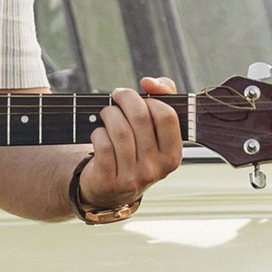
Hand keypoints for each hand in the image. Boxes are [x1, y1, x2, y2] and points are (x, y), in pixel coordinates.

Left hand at [78, 76, 184, 211]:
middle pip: (141, 118)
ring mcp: (134, 178)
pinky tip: (99, 134)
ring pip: (120, 131)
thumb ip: (163, 96)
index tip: (140, 95)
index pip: (167, 115)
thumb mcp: (156, 129)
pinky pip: (103, 145)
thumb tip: (149, 82)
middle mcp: (157, 169)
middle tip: (117, 96)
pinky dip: (97, 133)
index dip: (150, 99)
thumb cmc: (136, 149)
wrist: (111, 189)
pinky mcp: (110, 182)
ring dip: (109, 114)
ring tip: (107, 113)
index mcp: (173, 155)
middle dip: (125, 99)